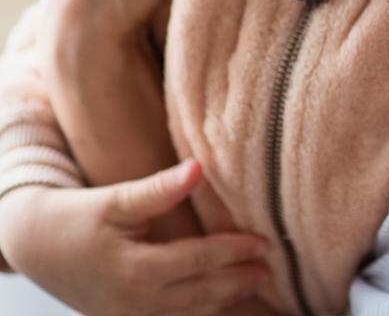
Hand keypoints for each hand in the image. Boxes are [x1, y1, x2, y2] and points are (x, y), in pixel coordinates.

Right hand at [0, 159, 270, 315]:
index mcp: (135, 270)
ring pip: (189, 314)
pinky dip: (201, 313)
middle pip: (200, 295)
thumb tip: (198, 167)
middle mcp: (135, 302)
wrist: (38, 246)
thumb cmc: (79, 217)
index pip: (198, 260)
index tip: (264, 242)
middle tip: (271, 268)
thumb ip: (159, 189)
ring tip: (258, 284)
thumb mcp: (116, 199)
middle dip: (238, 282)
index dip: (233, 251)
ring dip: (225, 301)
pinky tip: (224, 301)